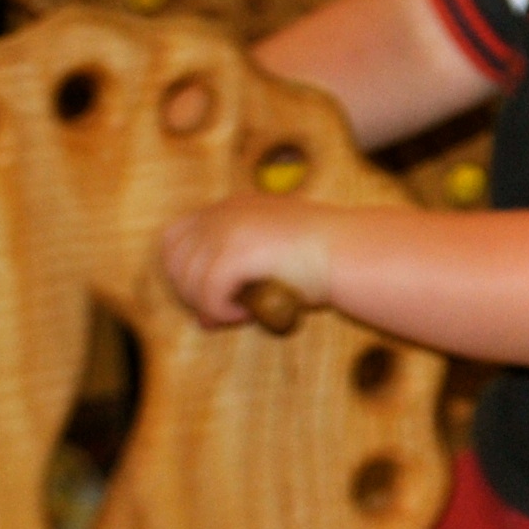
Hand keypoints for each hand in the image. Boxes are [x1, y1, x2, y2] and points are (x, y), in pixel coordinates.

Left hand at [160, 202, 335, 327]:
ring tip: (244, 310)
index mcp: (232, 208)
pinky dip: (222, 312)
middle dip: (193, 292)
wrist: (353, 253)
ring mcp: (228, 230)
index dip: (185, 272)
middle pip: (174, 260)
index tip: (212, 294)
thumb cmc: (325, 261)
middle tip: (227, 308)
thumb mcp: (271, 265)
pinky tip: (248, 313)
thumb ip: (235, 282)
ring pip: (188, 279)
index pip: (176, 238)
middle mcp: (224, 214)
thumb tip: (202, 320)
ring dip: (210, 303)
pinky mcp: (236, 252)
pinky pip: (207, 294)